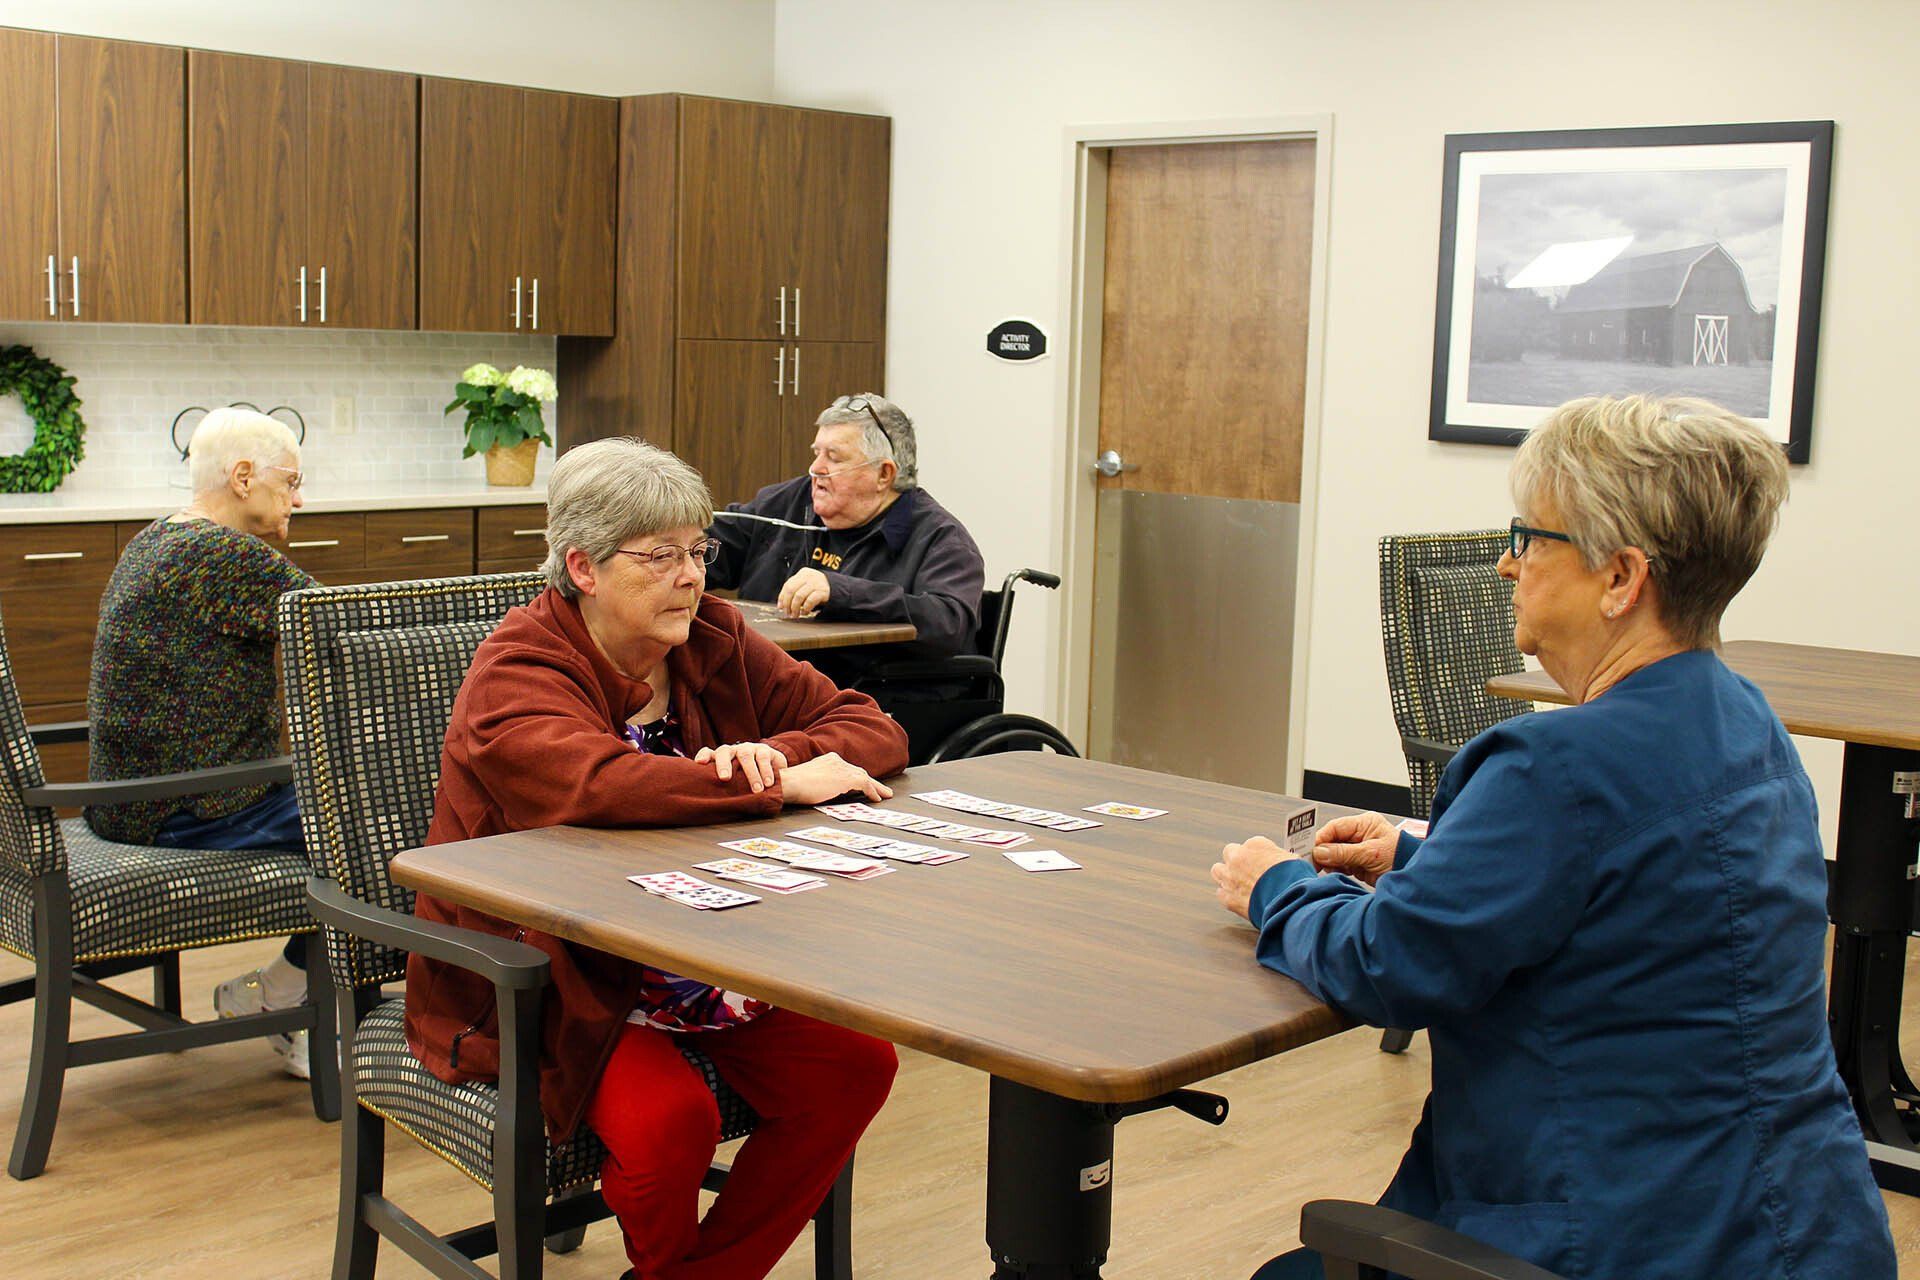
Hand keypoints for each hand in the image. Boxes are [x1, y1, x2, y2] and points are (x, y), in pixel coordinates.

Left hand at [694, 742, 788, 793]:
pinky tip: (768, 783)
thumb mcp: (733, 784)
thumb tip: (709, 804)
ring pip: (745, 756)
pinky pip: (763, 758)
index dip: (704, 756)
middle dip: (723, 764)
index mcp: (722, 758)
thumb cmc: (746, 781)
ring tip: (756, 790)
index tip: (700, 763)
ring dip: (751, 773)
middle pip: (724, 752)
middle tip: (724, 778)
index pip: (709, 753)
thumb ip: (722, 788)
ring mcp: (748, 748)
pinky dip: (765, 771)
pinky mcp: (764, 749)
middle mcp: (733, 751)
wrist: (772, 772)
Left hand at [777, 567, 831, 617]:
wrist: (837, 587)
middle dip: (787, 603)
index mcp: (803, 573)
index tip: (781, 607)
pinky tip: (805, 612)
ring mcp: (816, 583)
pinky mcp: (823, 592)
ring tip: (795, 614)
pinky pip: (810, 601)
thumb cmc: (818, 588)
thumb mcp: (806, 585)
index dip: (782, 597)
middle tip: (788, 613)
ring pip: (799, 596)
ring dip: (795, 608)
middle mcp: (809, 576)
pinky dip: (805, 608)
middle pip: (791, 590)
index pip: (788, 585)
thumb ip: (795, 591)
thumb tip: (781, 605)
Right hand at [778, 752, 893, 805]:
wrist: (789, 783)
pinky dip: (872, 791)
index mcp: (829, 760)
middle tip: (881, 790)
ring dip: (876, 787)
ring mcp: (842, 769)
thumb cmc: (794, 785)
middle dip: (871, 782)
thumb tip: (830, 791)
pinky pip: (864, 784)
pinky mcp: (845, 778)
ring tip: (885, 795)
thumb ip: (824, 782)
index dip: (858, 778)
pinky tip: (876, 798)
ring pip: (865, 777)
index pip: (848, 769)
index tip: (865, 785)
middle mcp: (837, 761)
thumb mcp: (811, 780)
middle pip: (859, 772)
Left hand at [1212, 836, 1297, 920]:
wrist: (1289, 903)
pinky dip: (1228, 895)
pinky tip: (1238, 899)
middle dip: (1237, 861)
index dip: (1257, 856)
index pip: (1251, 845)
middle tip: (1247, 871)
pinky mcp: (1228, 897)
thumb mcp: (1293, 860)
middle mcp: (1239, 857)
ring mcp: (1230, 877)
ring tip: (1238, 883)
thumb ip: (1280, 858)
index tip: (1262, 863)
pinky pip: (1220, 892)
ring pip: (1218, 870)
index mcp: (1256, 844)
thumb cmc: (1295, 881)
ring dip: (1226, 875)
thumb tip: (1281, 861)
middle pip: (1230, 852)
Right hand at [1312, 812, 1399, 885]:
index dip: (1321, 838)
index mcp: (1365, 824)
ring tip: (1323, 869)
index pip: (1336, 827)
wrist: (1417, 878)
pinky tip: (1333, 872)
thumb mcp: (1371, 853)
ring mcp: (1358, 849)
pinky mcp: (1358, 863)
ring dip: (1328, 861)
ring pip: (1334, 853)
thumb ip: (1344, 852)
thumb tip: (1320, 852)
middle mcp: (1360, 835)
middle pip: (1332, 840)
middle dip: (1323, 851)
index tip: (1311, 850)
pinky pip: (1340, 864)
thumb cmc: (1401, 857)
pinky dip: (1334, 869)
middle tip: (1312, 861)